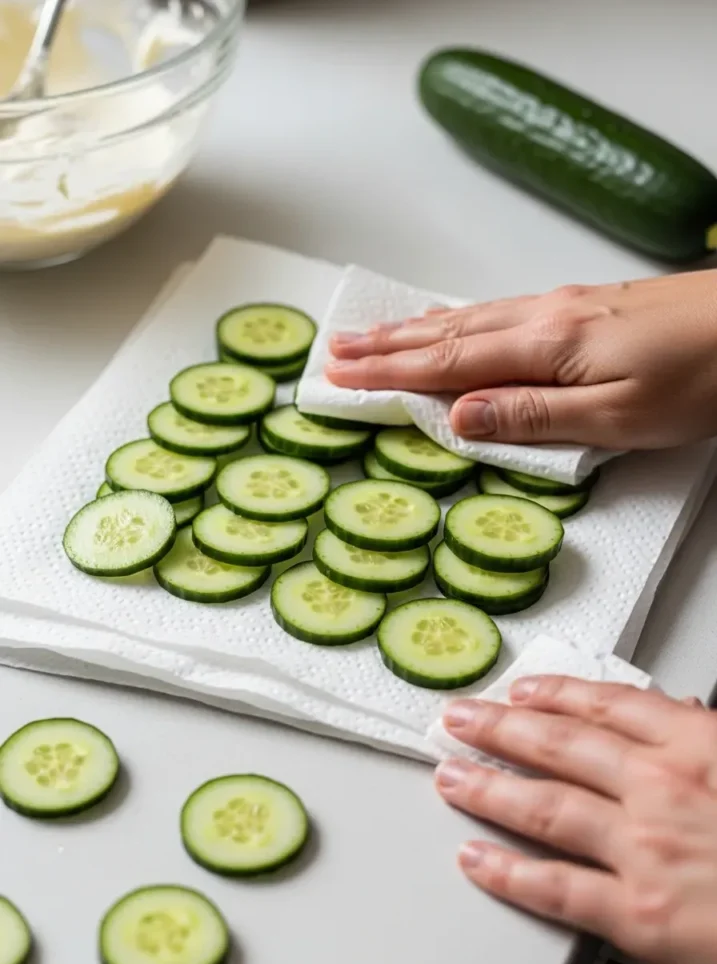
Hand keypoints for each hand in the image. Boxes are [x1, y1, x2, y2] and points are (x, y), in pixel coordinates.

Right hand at [325, 270, 716, 448]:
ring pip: (469, 317)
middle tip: (336, 351)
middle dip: (386, 344)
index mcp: (545, 346)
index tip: (338, 376)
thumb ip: (534, 416)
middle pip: (446, 332)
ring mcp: (563, 306)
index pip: (446, 362)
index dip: (388, 372)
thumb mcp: (619, 417)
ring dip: (415, 329)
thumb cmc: (703, 374)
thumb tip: (458, 417)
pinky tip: (454, 321)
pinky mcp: (583, 307)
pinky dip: (457, 319)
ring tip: (375, 334)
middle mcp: (545, 317)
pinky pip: (497, 312)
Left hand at [434, 679, 716, 963]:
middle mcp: (661, 788)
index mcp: (698, 747)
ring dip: (488, 787)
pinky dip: (507, 873)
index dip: (552, 694)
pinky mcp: (639, 914)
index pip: (606, 704)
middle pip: (559, 744)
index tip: (519, 691)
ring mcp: (644, 849)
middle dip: (499, 728)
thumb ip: (707, 738)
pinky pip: (557, 888)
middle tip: (460, 720)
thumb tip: (680, 716)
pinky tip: (475, 859)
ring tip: (451, 774)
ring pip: (544, 806)